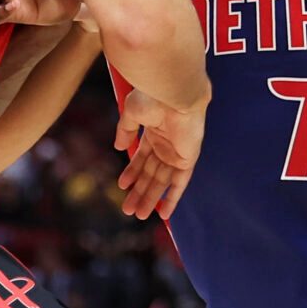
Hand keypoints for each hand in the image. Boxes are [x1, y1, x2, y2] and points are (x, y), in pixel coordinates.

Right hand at [115, 87, 206, 220]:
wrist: (175, 92)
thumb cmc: (153, 96)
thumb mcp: (132, 113)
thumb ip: (125, 131)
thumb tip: (118, 148)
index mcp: (154, 131)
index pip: (142, 157)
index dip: (132, 173)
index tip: (122, 186)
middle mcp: (166, 144)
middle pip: (151, 173)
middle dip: (139, 192)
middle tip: (128, 210)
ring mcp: (177, 152)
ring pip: (161, 181)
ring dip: (150, 198)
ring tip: (138, 215)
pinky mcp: (188, 158)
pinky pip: (180, 182)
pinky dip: (172, 197)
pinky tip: (164, 213)